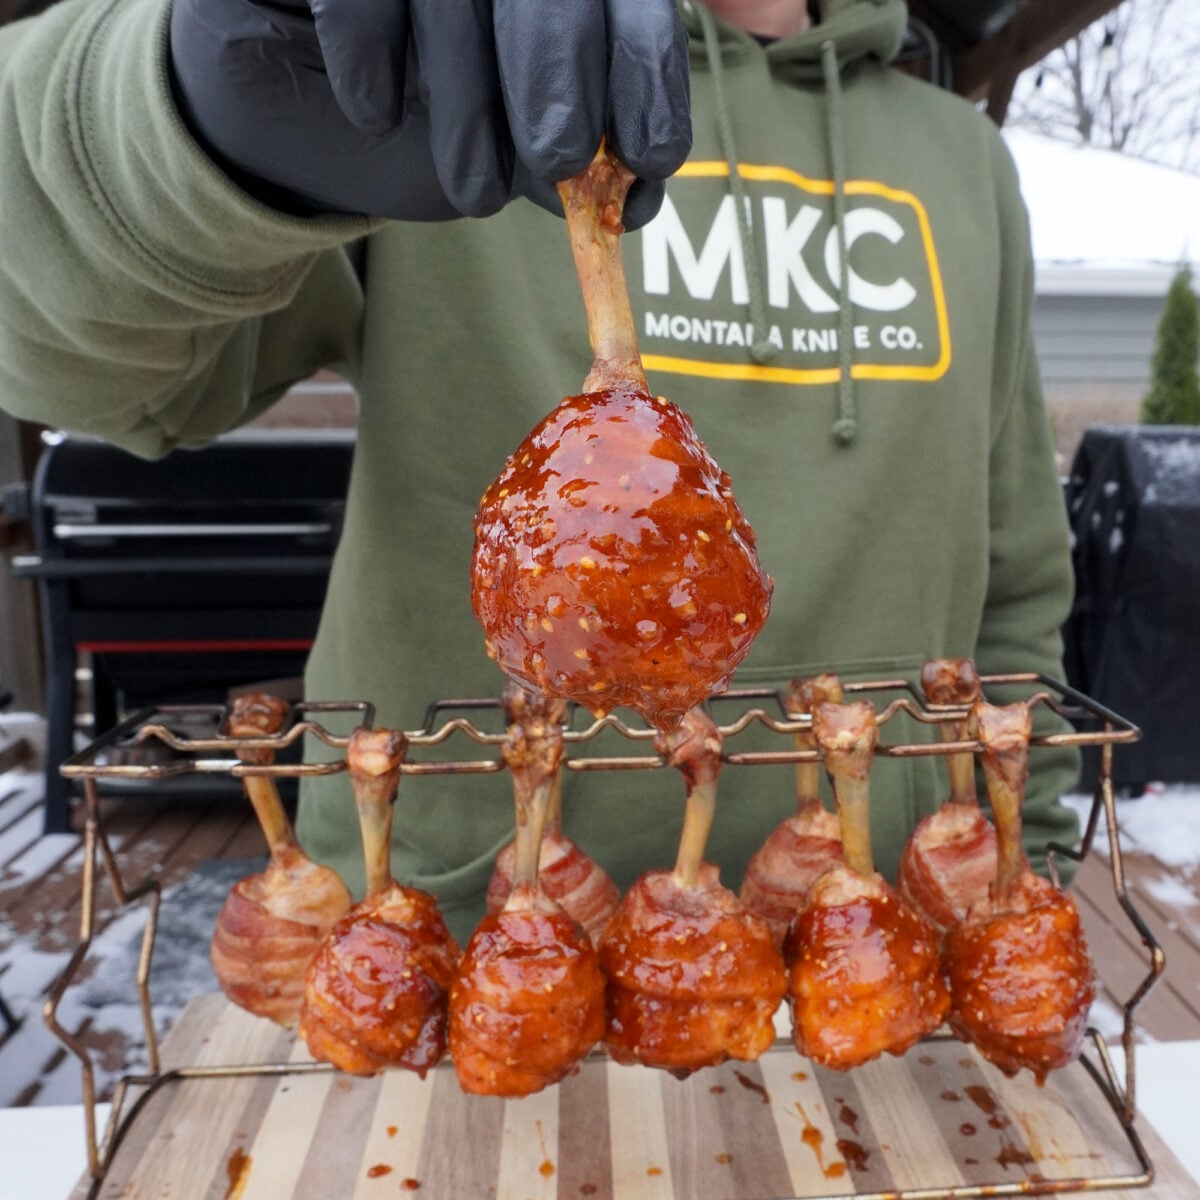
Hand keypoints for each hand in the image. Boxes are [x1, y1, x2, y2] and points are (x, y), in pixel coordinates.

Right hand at [169, 0, 690, 227]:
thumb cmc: (415, 114)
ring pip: (458, 0)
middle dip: (563, 89)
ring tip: (475, 191)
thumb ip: (564, 153)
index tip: (650, 160)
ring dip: (471, 110)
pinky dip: (370, 61)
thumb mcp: (502, 143)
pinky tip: (375, 113)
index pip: (629, 5)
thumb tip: (630, 195)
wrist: (281, 96)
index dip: (647, 77)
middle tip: (559, 163)